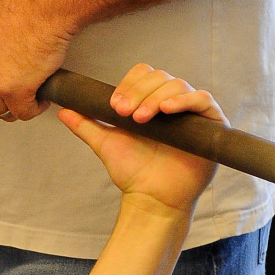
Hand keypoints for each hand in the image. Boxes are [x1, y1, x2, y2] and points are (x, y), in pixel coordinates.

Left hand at [0, 0, 72, 120]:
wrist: (43, 9)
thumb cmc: (22, 11)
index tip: (0, 94)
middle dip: (4, 102)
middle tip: (19, 96)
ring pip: (5, 111)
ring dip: (20, 106)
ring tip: (32, 95)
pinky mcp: (15, 92)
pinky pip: (25, 112)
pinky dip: (36, 108)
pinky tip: (41, 98)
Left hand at [57, 64, 223, 216]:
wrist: (152, 199)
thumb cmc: (134, 173)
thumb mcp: (106, 144)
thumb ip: (87, 125)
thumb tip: (63, 110)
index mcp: (151, 101)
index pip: (144, 75)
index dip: (129, 84)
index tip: (114, 106)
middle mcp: (173, 103)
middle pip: (160, 77)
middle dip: (140, 92)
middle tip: (125, 114)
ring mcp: (193, 113)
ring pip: (178, 85)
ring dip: (157, 97)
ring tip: (142, 118)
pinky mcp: (212, 124)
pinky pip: (203, 100)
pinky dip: (185, 100)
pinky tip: (167, 110)